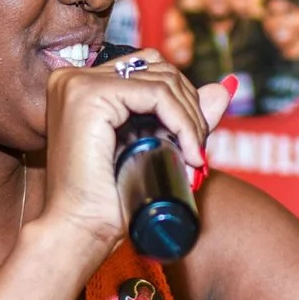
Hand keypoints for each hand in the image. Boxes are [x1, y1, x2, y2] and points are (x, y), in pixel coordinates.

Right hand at [35, 48, 232, 256]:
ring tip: (194, 156)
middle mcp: (74, 77)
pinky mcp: (89, 95)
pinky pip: (157, 95)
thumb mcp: (151, 147)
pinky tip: (189, 152)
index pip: (148, 69)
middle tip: (197, 150)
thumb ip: (183, 115)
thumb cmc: (109, 199)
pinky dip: (182, 123)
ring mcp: (78, 83)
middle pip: (158, 68)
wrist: (80, 230)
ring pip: (162, 82)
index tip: (194, 140)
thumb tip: (224, 88)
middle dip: (190, 108)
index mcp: (81, 85)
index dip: (181, 99)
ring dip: (190, 120)